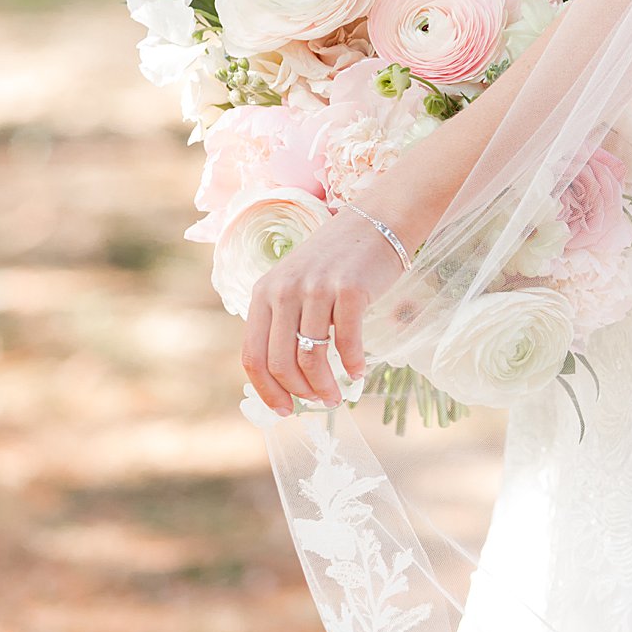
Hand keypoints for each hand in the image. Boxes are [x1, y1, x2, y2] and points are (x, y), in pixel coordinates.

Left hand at [242, 202, 408, 415]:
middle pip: (280, 362)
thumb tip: (283, 378)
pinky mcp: (350, 289)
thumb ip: (284, 321)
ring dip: (325, 386)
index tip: (283, 410)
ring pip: (312, 358)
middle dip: (299, 392)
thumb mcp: (296, 284)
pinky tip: (359, 371)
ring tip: (337, 396)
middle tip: (319, 402)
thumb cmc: (337, 261)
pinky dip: (353, 364)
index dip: (266, 390)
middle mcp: (285, 289)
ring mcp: (317, 288)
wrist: (378, 221)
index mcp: (265, 291)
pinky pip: (347, 343)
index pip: (253, 354)